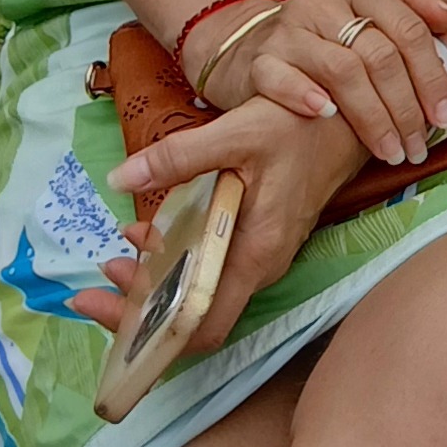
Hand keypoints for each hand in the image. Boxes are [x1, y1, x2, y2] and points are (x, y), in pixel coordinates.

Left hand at [79, 92, 367, 359]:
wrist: (352, 115)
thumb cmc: (301, 125)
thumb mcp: (237, 133)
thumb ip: (178, 157)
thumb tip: (119, 178)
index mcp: (255, 253)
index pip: (199, 326)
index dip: (146, 331)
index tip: (100, 307)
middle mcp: (259, 266)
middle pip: (193, 314)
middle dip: (138, 307)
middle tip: (94, 283)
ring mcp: (261, 255)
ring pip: (201, 290)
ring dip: (155, 282)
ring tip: (116, 257)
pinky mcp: (259, 240)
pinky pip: (212, 267)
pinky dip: (177, 260)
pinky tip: (152, 233)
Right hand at [205, 0, 446, 168]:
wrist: (257, 43)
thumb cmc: (331, 32)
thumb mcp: (372, 7)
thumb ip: (415, 6)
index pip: (407, 29)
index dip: (432, 76)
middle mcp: (321, 0)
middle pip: (379, 55)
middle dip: (405, 108)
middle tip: (419, 146)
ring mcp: (288, 29)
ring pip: (341, 71)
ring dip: (371, 117)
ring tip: (390, 151)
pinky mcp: (260, 59)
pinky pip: (282, 78)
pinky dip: (305, 96)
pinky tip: (326, 115)